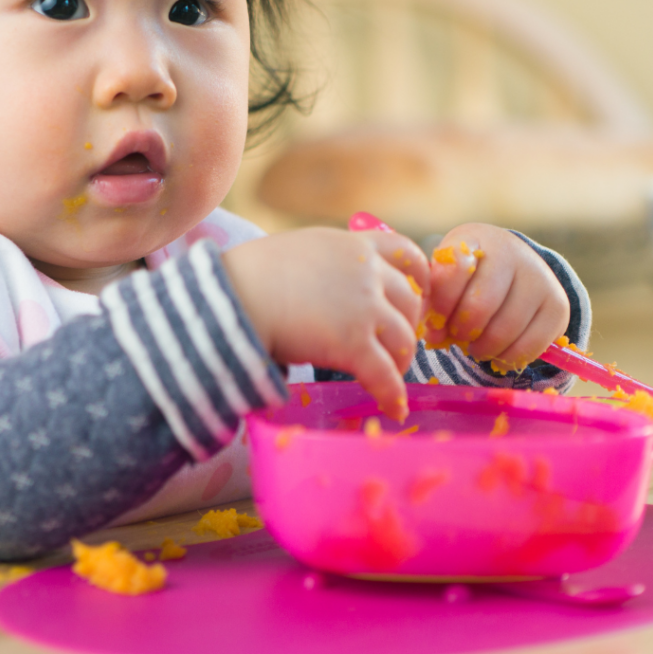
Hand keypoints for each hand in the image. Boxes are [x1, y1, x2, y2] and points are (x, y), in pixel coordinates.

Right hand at [221, 227, 427, 419]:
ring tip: (391, 377)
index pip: (405, 252)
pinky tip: (394, 409)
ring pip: (403, 340)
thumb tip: (324, 284)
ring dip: (401, 361)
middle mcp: (366, 272)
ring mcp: (364, 308)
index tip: (417, 295)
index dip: (418, 278)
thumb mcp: (298, 249)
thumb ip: (325, 262)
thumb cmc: (249, 273)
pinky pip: (385, 375)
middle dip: (408, 325)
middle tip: (397, 344)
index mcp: (352, 244)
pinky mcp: (354, 344)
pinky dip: (393, 395)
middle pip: (410, 302)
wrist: (234, 295)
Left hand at [421, 224, 569, 371]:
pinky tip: (497, 353)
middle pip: (480, 305)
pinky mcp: (558, 305)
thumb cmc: (466, 276)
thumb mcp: (446, 276)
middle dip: (461, 331)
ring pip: (505, 329)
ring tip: (474, 347)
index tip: (433, 323)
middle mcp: (511, 252)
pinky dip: (508, 357)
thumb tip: (432, 336)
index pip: (454, 269)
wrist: (512, 266)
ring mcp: (539, 277)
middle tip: (455, 338)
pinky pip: (531, 345)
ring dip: (483, 348)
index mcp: (474, 239)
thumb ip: (433, 301)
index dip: (440, 304)